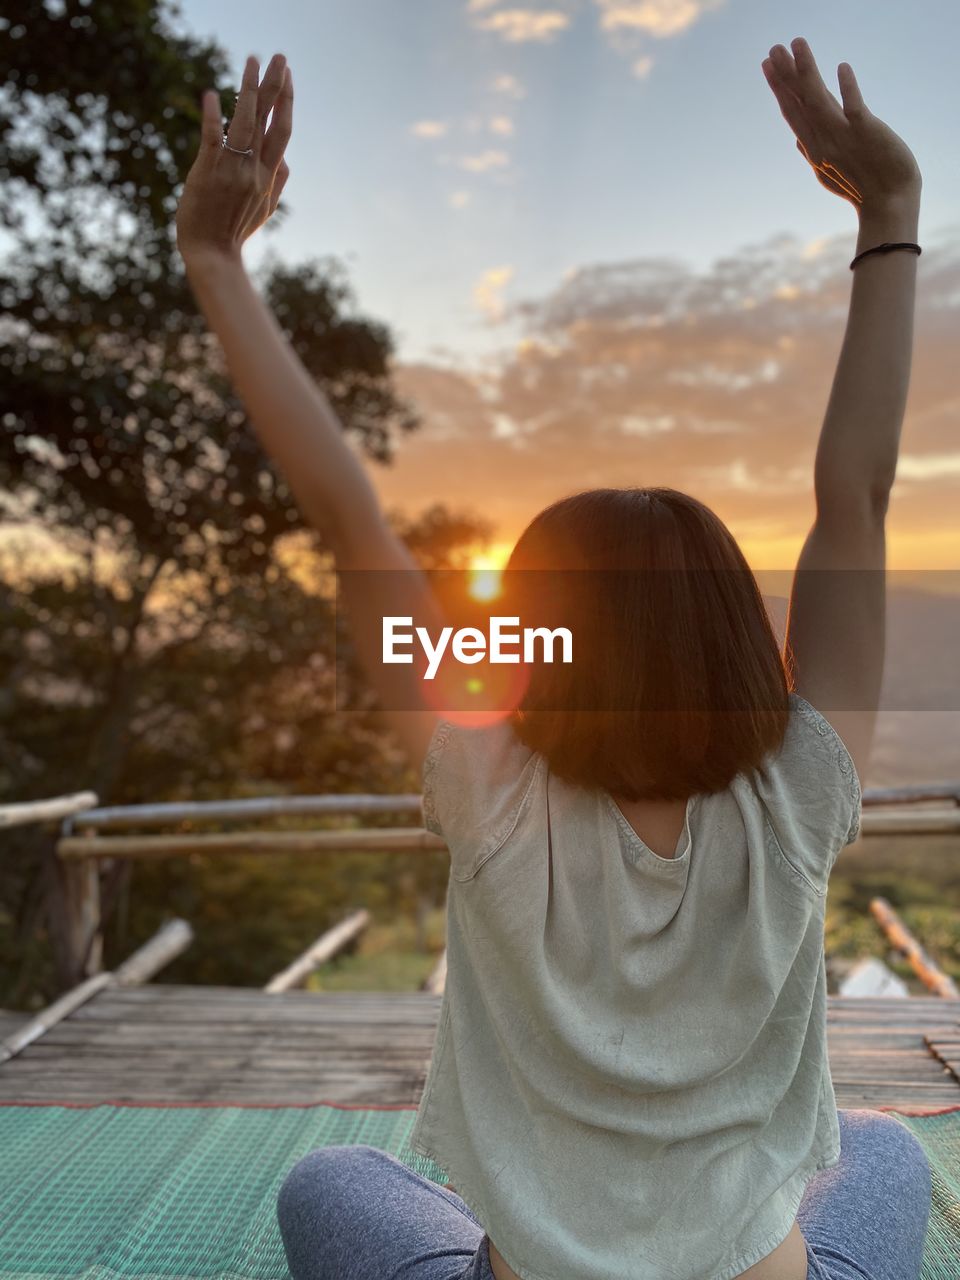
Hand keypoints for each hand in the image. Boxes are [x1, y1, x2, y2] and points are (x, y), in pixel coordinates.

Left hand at [176, 53, 292, 262]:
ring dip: (249, 89)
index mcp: (268, 176)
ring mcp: (231, 169)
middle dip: (275, 86)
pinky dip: (213, 118)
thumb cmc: (234, 232)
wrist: (212, 254)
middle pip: (268, 120)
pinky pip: (212, 140)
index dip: (286, 102)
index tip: (288, 76)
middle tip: (279, 56)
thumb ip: (278, 184)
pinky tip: (212, 95)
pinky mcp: (207, 172)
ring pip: (245, 122)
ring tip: (251, 60)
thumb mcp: (264, 211)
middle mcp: (253, 169)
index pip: (282, 131)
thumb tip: (288, 161)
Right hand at [762, 38, 920, 213]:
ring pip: (819, 100)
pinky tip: (842, 67)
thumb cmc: (861, 187)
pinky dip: (848, 88)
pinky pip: (854, 108)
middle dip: (785, 76)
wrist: (888, 203)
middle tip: (773, 48)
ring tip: (797, 44)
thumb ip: (813, 152)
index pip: (793, 112)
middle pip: (800, 103)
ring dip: (806, 72)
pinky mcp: (866, 133)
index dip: (779, 88)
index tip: (768, 65)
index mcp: (815, 147)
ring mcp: (843, 137)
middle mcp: (824, 141)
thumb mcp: (829, 172)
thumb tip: (796, 140)